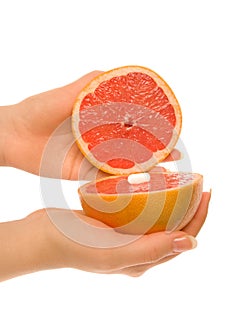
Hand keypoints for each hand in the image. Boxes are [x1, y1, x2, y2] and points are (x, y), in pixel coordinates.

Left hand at [1, 72, 180, 179]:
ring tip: (165, 171)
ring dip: (144, 167)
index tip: (171, 126)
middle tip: (175, 153)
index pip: (131, 120)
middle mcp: (100, 137)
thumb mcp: (65, 94)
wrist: (13, 137)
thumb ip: (88, 85)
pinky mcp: (83, 173)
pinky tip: (138, 184)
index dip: (151, 124)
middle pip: (133, 144)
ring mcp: (93, 156)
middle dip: (155, 149)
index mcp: (99, 117)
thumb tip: (116, 74)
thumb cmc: (36, 111)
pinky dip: (123, 181)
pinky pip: (105, 178)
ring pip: (123, 163)